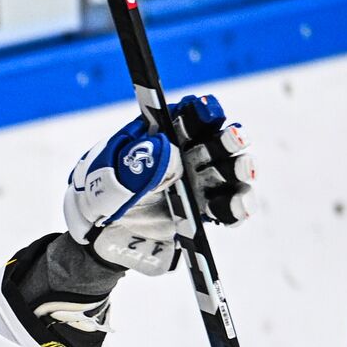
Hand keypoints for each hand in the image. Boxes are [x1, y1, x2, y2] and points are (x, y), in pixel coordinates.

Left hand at [64, 94, 255, 275]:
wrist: (101, 236)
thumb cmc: (102, 194)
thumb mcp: (107, 177)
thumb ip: (135, 164)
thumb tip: (168, 149)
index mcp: (163, 136)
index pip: (187, 117)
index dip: (200, 111)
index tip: (204, 111)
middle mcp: (188, 155)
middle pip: (218, 141)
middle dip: (229, 138)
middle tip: (234, 137)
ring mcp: (200, 183)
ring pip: (231, 172)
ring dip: (240, 168)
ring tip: (245, 170)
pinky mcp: (206, 212)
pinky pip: (230, 209)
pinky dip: (238, 207)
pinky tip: (235, 208)